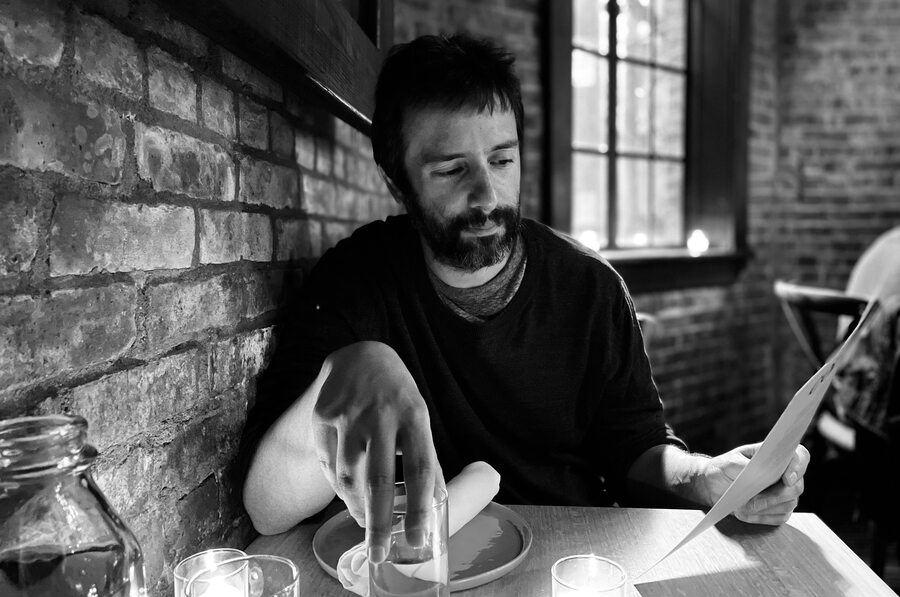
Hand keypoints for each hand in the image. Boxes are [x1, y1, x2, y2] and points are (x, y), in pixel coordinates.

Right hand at [311, 341, 443, 561]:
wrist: (362, 356)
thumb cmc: (397, 396)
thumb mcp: (419, 418)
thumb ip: (425, 457)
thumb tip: (436, 503)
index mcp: (415, 417)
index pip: (421, 469)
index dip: (419, 508)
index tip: (416, 539)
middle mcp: (381, 416)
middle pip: (378, 480)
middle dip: (377, 524)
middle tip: (378, 553)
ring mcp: (348, 415)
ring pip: (347, 476)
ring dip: (354, 507)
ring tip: (363, 521)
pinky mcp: (322, 415)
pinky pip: (326, 462)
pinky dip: (335, 483)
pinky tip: (345, 489)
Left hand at [701, 442, 809, 524]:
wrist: (713, 486)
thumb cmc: (723, 468)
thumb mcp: (729, 463)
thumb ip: (747, 467)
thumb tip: (762, 475)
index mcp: (775, 455)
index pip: (800, 457)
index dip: (798, 467)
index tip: (787, 479)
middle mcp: (785, 474)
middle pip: (796, 487)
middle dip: (774, 496)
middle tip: (751, 501)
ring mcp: (785, 493)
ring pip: (788, 504)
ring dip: (764, 508)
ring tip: (740, 507)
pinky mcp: (780, 510)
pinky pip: (779, 517)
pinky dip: (760, 517)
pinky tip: (743, 513)